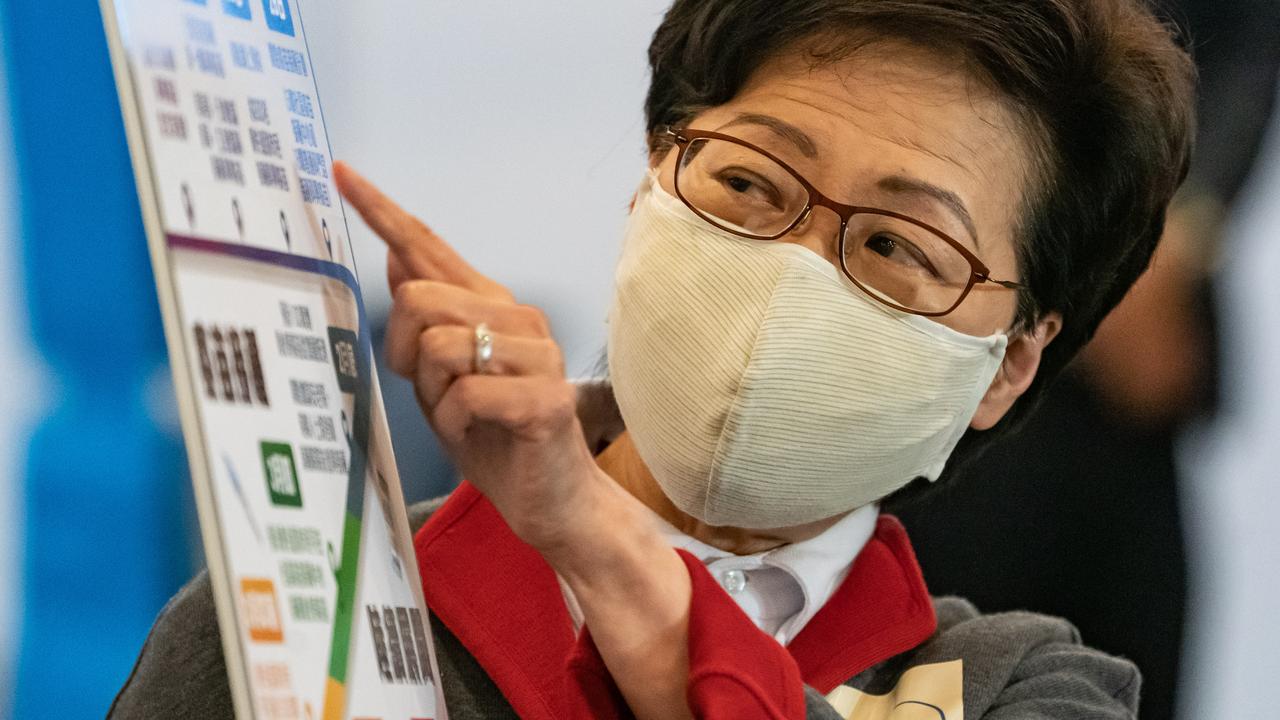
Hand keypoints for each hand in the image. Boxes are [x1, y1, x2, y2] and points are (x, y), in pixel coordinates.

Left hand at [333, 162, 607, 553]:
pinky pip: (466, 395)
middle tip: (430, 389)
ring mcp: (537, 354)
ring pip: (440, 346)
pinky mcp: (546, 397)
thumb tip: (395, 255)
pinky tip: (480, 434)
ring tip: (463, 417)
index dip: (382, 210)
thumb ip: (424, 320)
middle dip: (405, 350)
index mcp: (489, 306)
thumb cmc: (495, 438)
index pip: (428, 247)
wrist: (552, 500)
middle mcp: (517, 318)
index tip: (342, 172)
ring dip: (434, 395)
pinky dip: (455, 423)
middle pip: (418, 298)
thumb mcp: (440, 376)